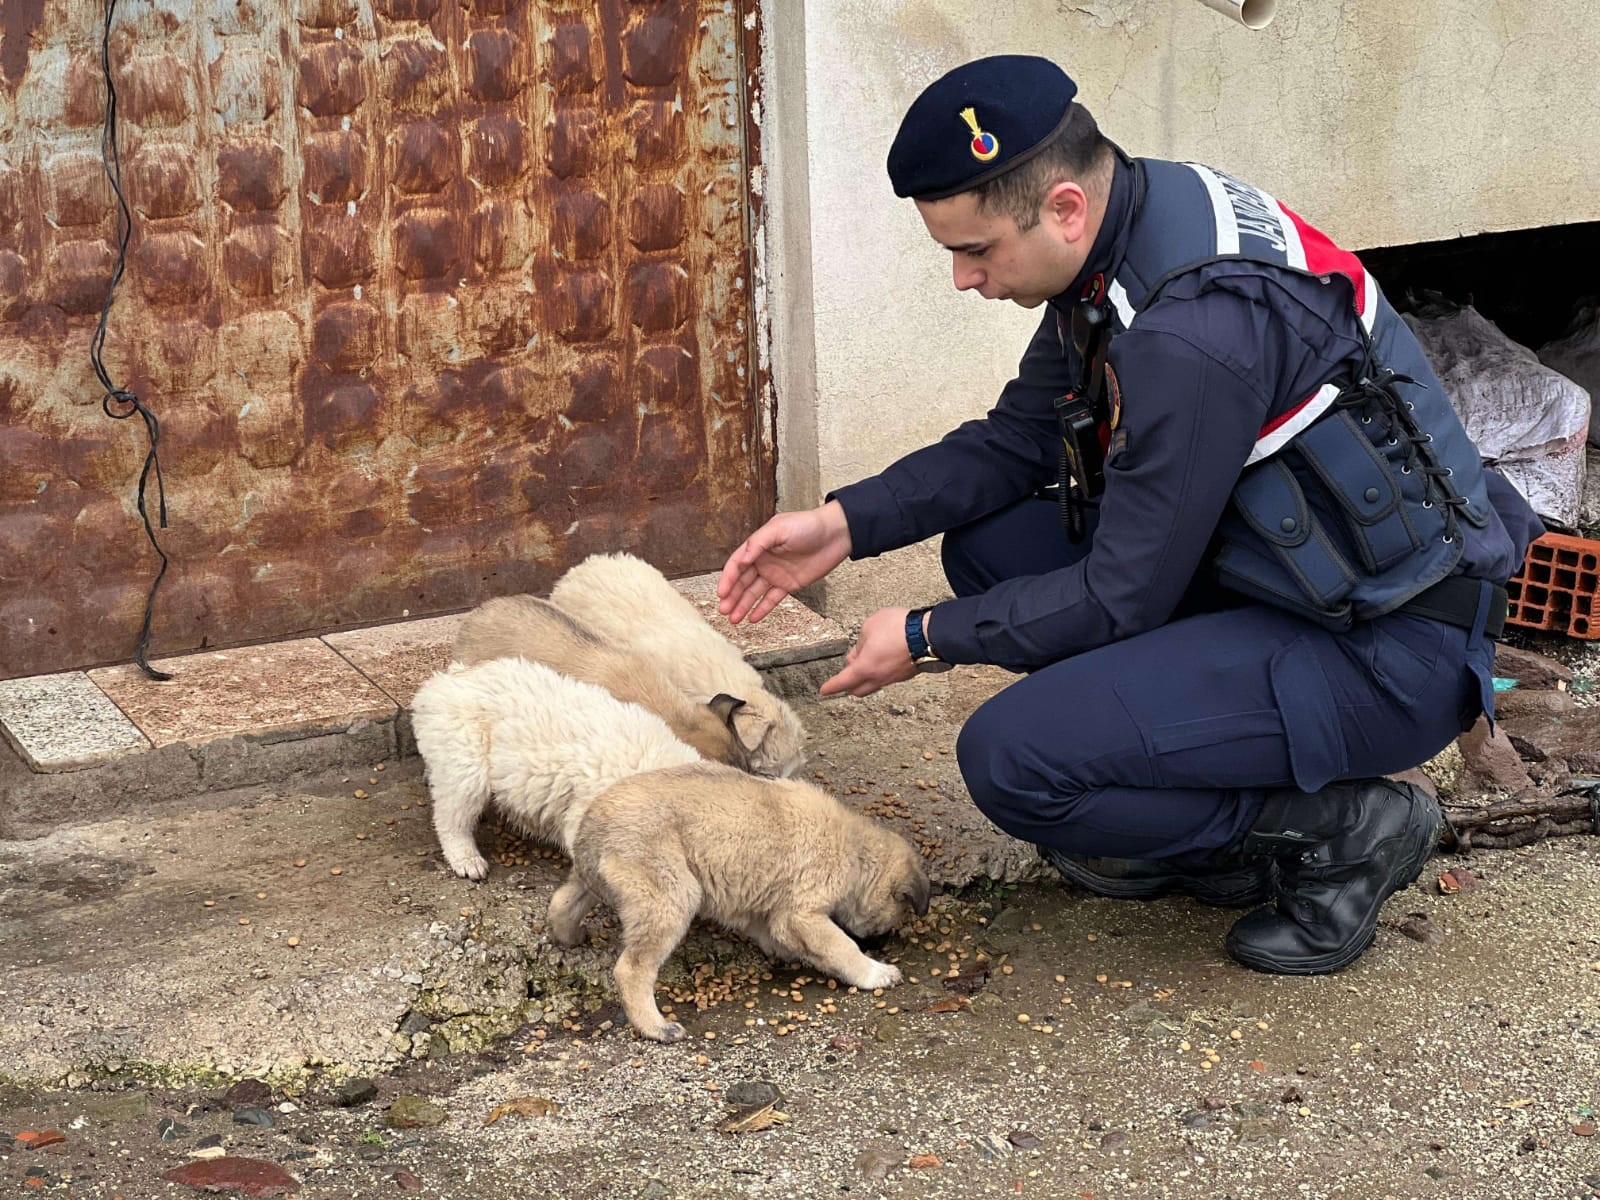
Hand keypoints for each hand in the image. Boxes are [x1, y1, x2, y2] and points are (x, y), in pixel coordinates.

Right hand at [717, 500, 852, 624]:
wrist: (836, 534)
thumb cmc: (808, 525)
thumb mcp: (779, 529)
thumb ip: (758, 543)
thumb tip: (742, 559)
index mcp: (759, 546)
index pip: (737, 564)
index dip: (728, 579)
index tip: (721, 593)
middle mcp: (764, 561)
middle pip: (743, 581)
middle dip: (732, 596)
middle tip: (723, 610)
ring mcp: (776, 574)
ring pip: (755, 593)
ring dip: (743, 605)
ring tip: (733, 619)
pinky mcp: (789, 584)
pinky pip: (772, 599)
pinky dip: (762, 609)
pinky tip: (752, 618)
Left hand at [820, 606, 916, 697]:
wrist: (929, 634)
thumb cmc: (900, 628)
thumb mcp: (870, 626)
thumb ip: (861, 640)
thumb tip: (861, 648)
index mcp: (865, 668)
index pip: (842, 682)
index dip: (831, 687)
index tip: (825, 690)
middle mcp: (880, 677)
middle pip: (858, 690)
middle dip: (848, 685)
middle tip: (844, 677)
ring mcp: (895, 678)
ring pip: (874, 684)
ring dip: (866, 677)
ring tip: (866, 661)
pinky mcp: (907, 674)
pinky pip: (888, 678)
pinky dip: (881, 672)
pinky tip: (883, 659)